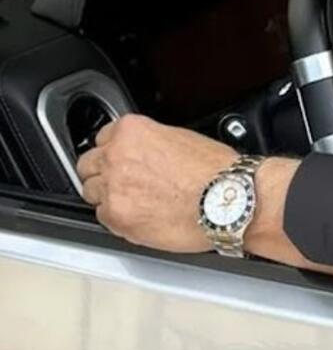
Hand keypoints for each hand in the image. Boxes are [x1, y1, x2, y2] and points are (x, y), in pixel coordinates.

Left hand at [76, 114, 237, 252]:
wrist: (228, 200)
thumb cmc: (216, 171)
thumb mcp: (182, 138)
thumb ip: (152, 144)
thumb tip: (143, 153)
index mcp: (132, 131)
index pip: (103, 137)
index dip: (115, 149)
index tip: (121, 158)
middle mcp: (116, 157)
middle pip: (88, 165)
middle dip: (104, 172)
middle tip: (125, 181)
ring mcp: (113, 189)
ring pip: (92, 192)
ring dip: (108, 195)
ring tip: (135, 201)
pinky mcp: (116, 218)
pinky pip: (103, 217)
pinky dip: (119, 218)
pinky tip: (142, 215)